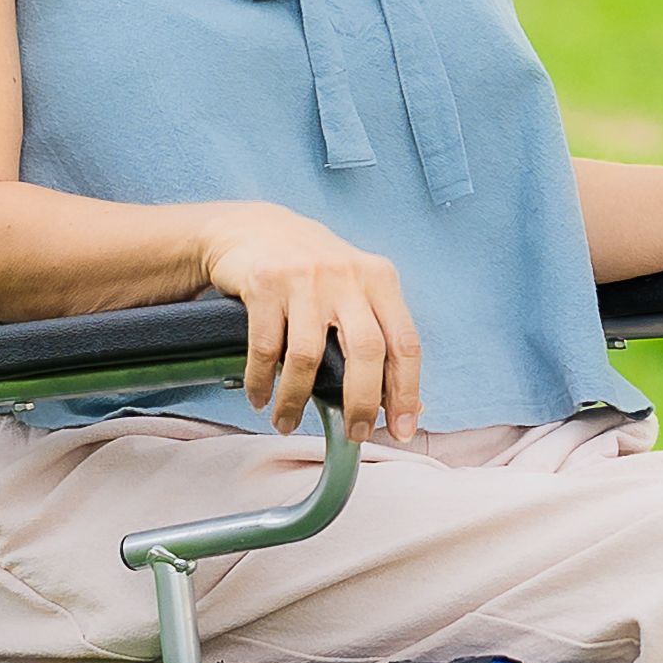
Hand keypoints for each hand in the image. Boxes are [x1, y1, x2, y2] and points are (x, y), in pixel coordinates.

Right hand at [197, 205, 421, 439]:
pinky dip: (262, 382)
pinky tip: (261, 398)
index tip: (403, 429)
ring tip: (286, 423)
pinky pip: (267, 347)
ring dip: (296, 400)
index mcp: (380, 279)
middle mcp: (348, 276)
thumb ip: (380, 336)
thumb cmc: (313, 271)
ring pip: (309, 356)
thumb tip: (409, 403)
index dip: (407, 391)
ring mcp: (306, 278)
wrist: (253, 228)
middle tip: (354, 435)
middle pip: (366, 350)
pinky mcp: (265, 282)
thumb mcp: (355, 290)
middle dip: (362, 403)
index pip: (405, 342)